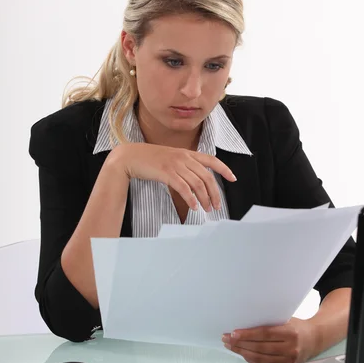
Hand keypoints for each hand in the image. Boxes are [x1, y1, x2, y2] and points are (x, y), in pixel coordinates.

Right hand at [109, 142, 236, 211]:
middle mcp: (184, 157)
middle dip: (214, 193)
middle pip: (206, 176)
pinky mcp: (166, 173)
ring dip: (204, 199)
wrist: (131, 156)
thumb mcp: (171, 158)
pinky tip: (194, 206)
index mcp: (187, 153)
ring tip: (206, 209)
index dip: (224, 169)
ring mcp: (175, 165)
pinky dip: (191, 199)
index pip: (211, 160)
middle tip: (216, 205)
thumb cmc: (150, 159)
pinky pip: (183, 188)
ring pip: (197, 184)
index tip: (233, 178)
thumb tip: (196, 182)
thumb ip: (184, 166)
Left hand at [222, 318, 316, 362]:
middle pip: (260, 348)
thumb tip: (244, 323)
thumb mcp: (286, 319)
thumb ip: (269, 322)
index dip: (247, 334)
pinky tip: (243, 354)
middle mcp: (291, 348)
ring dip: (243, 353)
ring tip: (231, 346)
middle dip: (240, 344)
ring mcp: (289, 361)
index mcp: (290, 333)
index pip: (264, 334)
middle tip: (227, 339)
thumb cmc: (296, 326)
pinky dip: (251, 360)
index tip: (233, 333)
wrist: (314, 339)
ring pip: (260, 359)